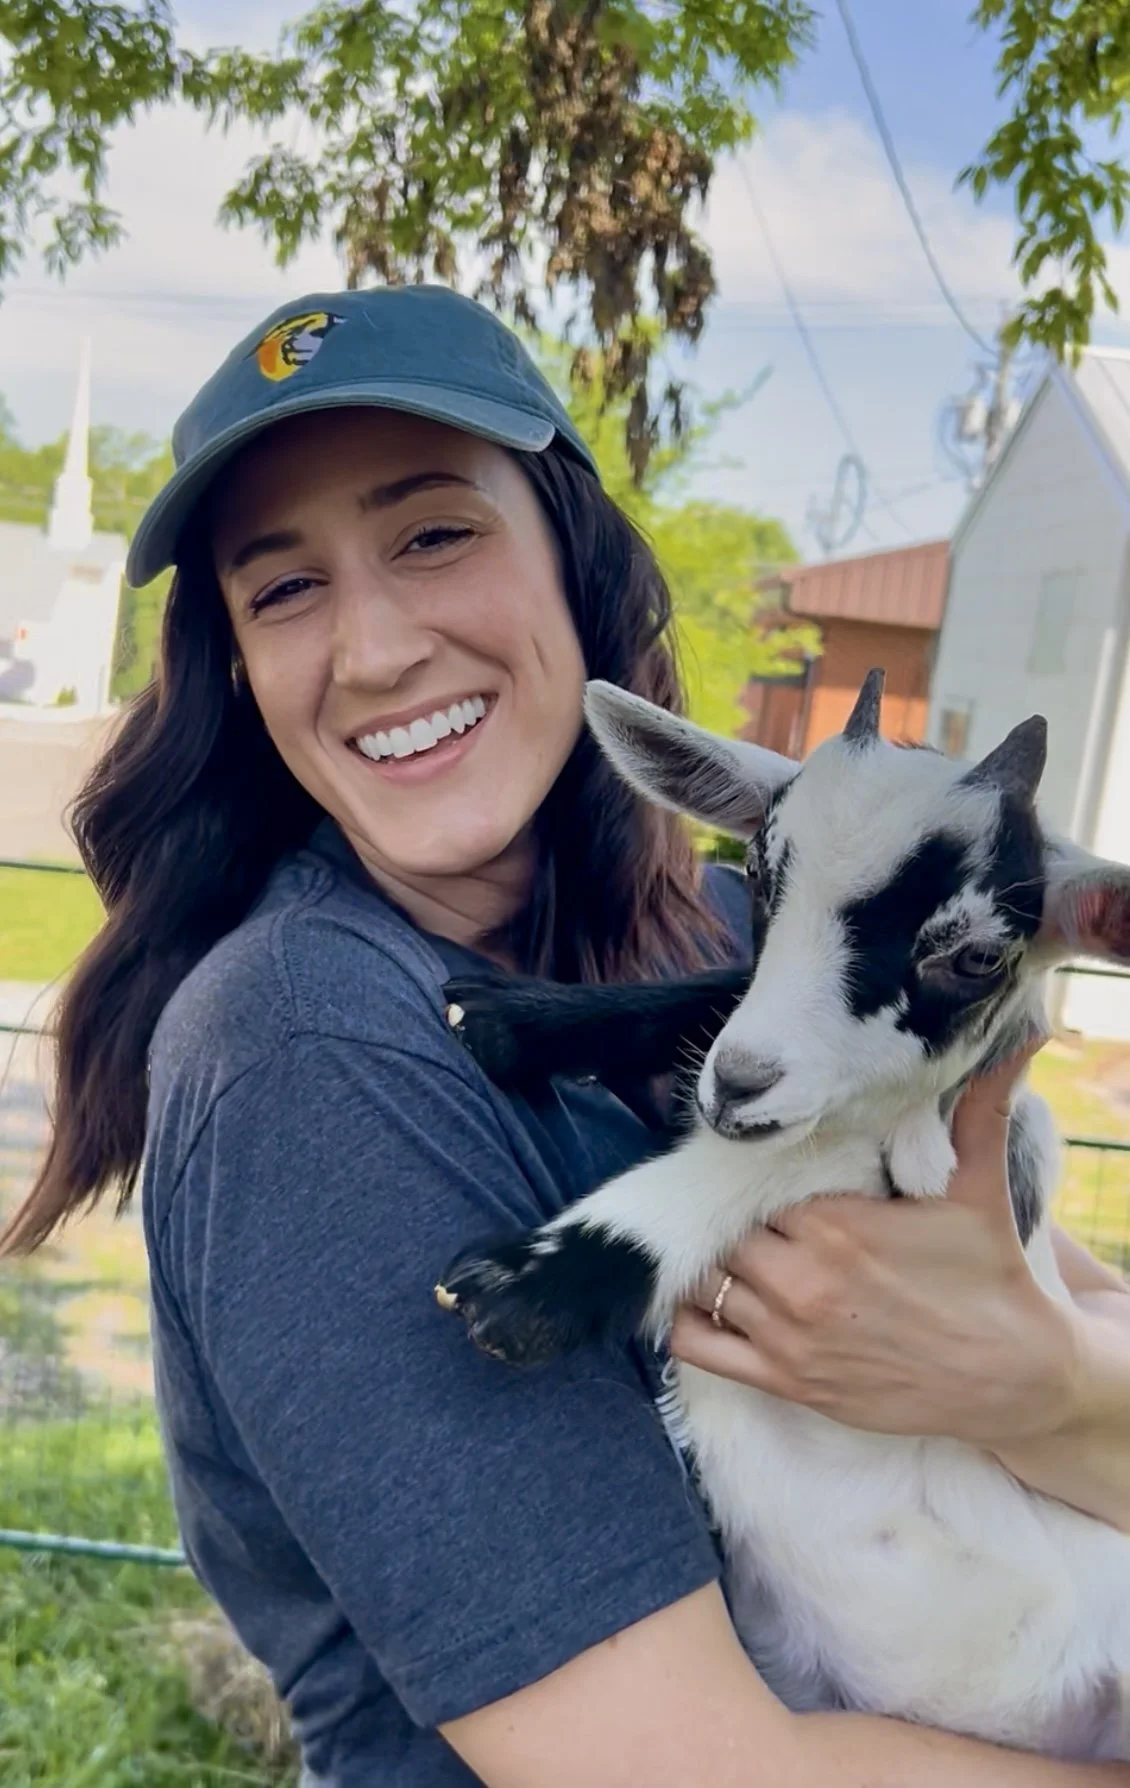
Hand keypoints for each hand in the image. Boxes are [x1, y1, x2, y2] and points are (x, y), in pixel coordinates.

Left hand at [670, 1040, 1081, 1452]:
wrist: (1014, 1379)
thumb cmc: (990, 1278)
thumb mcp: (979, 1190)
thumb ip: (976, 1113)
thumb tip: (1010, 1043)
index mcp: (835, 1223)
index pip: (755, 1185)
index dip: (756, 1179)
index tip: (767, 1176)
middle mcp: (801, 1278)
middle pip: (724, 1231)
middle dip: (733, 1222)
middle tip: (748, 1216)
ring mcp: (788, 1335)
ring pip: (704, 1281)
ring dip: (712, 1266)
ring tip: (731, 1253)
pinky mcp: (786, 1381)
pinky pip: (695, 1345)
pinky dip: (686, 1321)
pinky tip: (705, 1304)